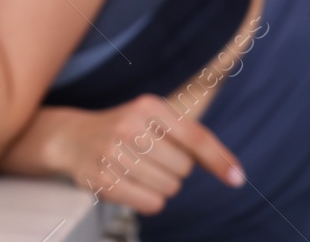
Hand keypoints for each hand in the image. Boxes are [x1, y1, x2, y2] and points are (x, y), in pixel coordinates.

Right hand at [0, 96, 244, 214]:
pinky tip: (131, 185)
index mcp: (148, 106)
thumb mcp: (152, 120)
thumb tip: (233, 171)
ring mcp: (114, 153)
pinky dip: (148, 200)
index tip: (237, 178)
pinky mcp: (103, 179)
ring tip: (139, 171)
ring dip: (161, 186)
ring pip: (169, 188)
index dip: (219, 159)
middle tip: (152, 159)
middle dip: (175, 170)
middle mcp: (130, 126)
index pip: (194, 136)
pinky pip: (151, 203)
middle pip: (183, 169)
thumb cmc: (124, 130)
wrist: (71, 138)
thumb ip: (190, 138)